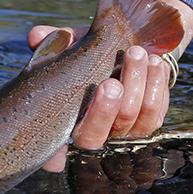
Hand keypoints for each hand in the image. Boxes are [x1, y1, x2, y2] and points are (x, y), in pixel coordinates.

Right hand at [29, 0, 192, 170]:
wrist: (132, 49)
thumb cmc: (96, 53)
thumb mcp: (73, 45)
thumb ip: (54, 42)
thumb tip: (36, 37)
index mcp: (71, 123)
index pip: (57, 150)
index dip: (54, 156)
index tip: (58, 149)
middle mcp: (98, 134)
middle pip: (99, 133)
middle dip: (106, 109)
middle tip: (111, 82)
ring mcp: (127, 130)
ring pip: (133, 116)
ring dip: (136, 83)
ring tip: (136, 53)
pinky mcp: (152, 121)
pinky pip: (156, 109)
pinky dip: (156, 83)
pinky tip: (153, 61)